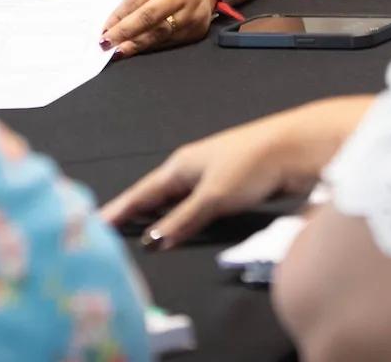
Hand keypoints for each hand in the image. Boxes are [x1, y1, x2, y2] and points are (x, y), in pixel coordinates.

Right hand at [99, 96, 373, 248]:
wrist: (294, 148)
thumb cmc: (251, 164)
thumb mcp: (214, 196)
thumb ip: (183, 219)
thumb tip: (153, 242)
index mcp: (180, 166)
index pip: (142, 193)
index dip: (120, 210)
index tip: (96, 223)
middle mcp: (191, 169)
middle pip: (155, 196)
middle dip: (134, 213)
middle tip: (111, 233)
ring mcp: (210, 177)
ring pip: (176, 202)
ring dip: (159, 218)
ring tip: (139, 235)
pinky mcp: (230, 187)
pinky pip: (195, 207)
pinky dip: (182, 220)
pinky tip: (181, 230)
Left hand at [101, 0, 214, 56]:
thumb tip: (115, 20)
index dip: (121, 14)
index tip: (105, 28)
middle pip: (150, 16)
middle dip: (126, 31)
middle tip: (107, 43)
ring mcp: (192, 14)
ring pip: (161, 32)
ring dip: (138, 44)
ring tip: (120, 51)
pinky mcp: (197, 30)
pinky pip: (170, 41)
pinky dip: (152, 47)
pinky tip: (139, 50)